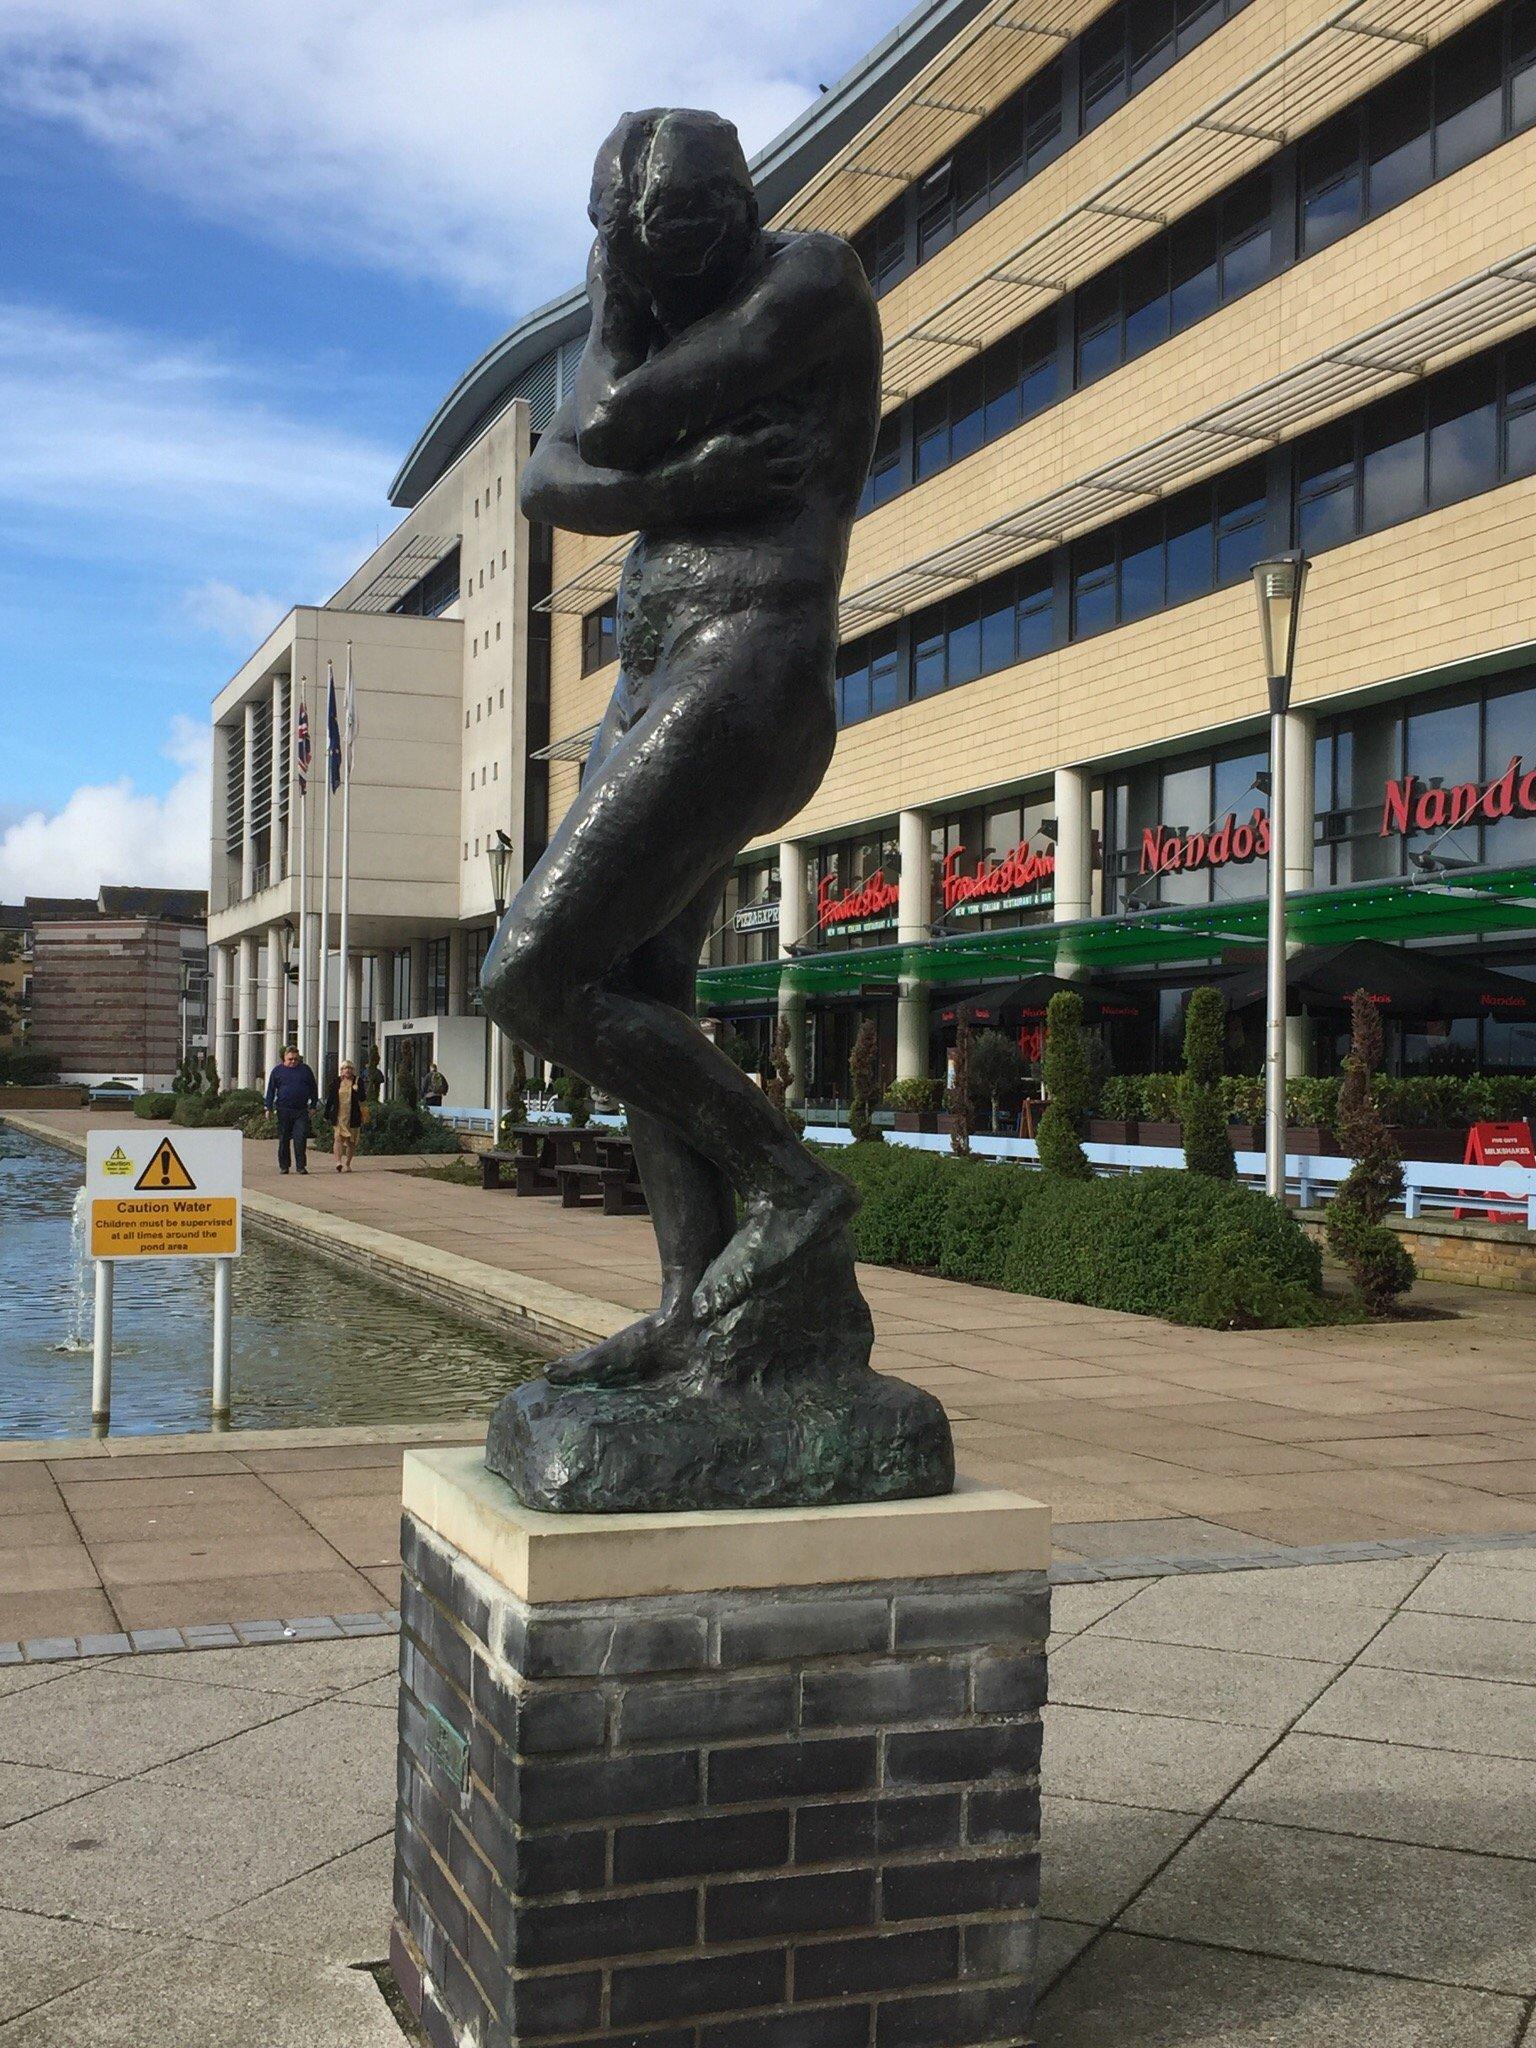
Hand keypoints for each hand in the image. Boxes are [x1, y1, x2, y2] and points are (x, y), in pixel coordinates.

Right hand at [665, 421, 809, 517]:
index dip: (789, 432)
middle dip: (806, 455)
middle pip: (793, 460)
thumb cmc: (695, 456)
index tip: (793, 432)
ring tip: (809, 471)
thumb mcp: (716, 432)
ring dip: (803, 475)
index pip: (780, 434)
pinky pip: (780, 497)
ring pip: (792, 481)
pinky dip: (792, 492)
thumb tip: (757, 410)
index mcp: (750, 444)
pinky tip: (797, 491)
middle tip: (814, 452)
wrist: (684, 488)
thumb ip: (738, 422)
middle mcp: (759, 465)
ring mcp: (759, 485)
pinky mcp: (754, 500)